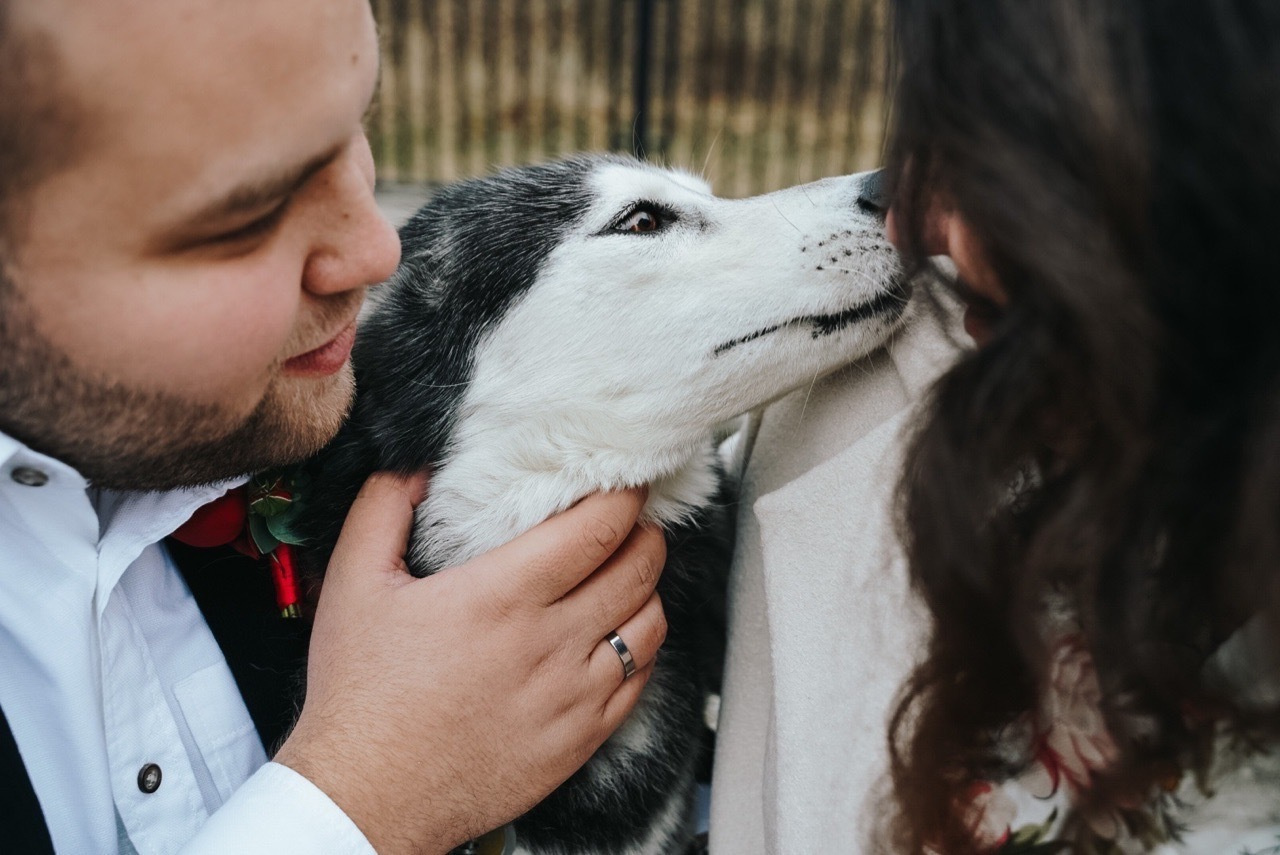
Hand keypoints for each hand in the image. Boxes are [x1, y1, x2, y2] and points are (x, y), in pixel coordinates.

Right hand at [273, 473, 667, 854]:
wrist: (368, 797)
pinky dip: (639, 649)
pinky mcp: (580, 740)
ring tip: (625, 576)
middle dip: (646, 532)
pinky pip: (638, 681)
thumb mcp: (353, 583)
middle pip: (638, 568)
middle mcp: (549, 643)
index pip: (599, 529)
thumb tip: (419, 465)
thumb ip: (385, 508)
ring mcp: (572, 696)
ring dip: (646, 589)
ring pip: (649, 624)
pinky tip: (616, 636)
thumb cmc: (361, 695)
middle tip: (633, 521)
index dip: (625, 495)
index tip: (626, 482)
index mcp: (502, 596)